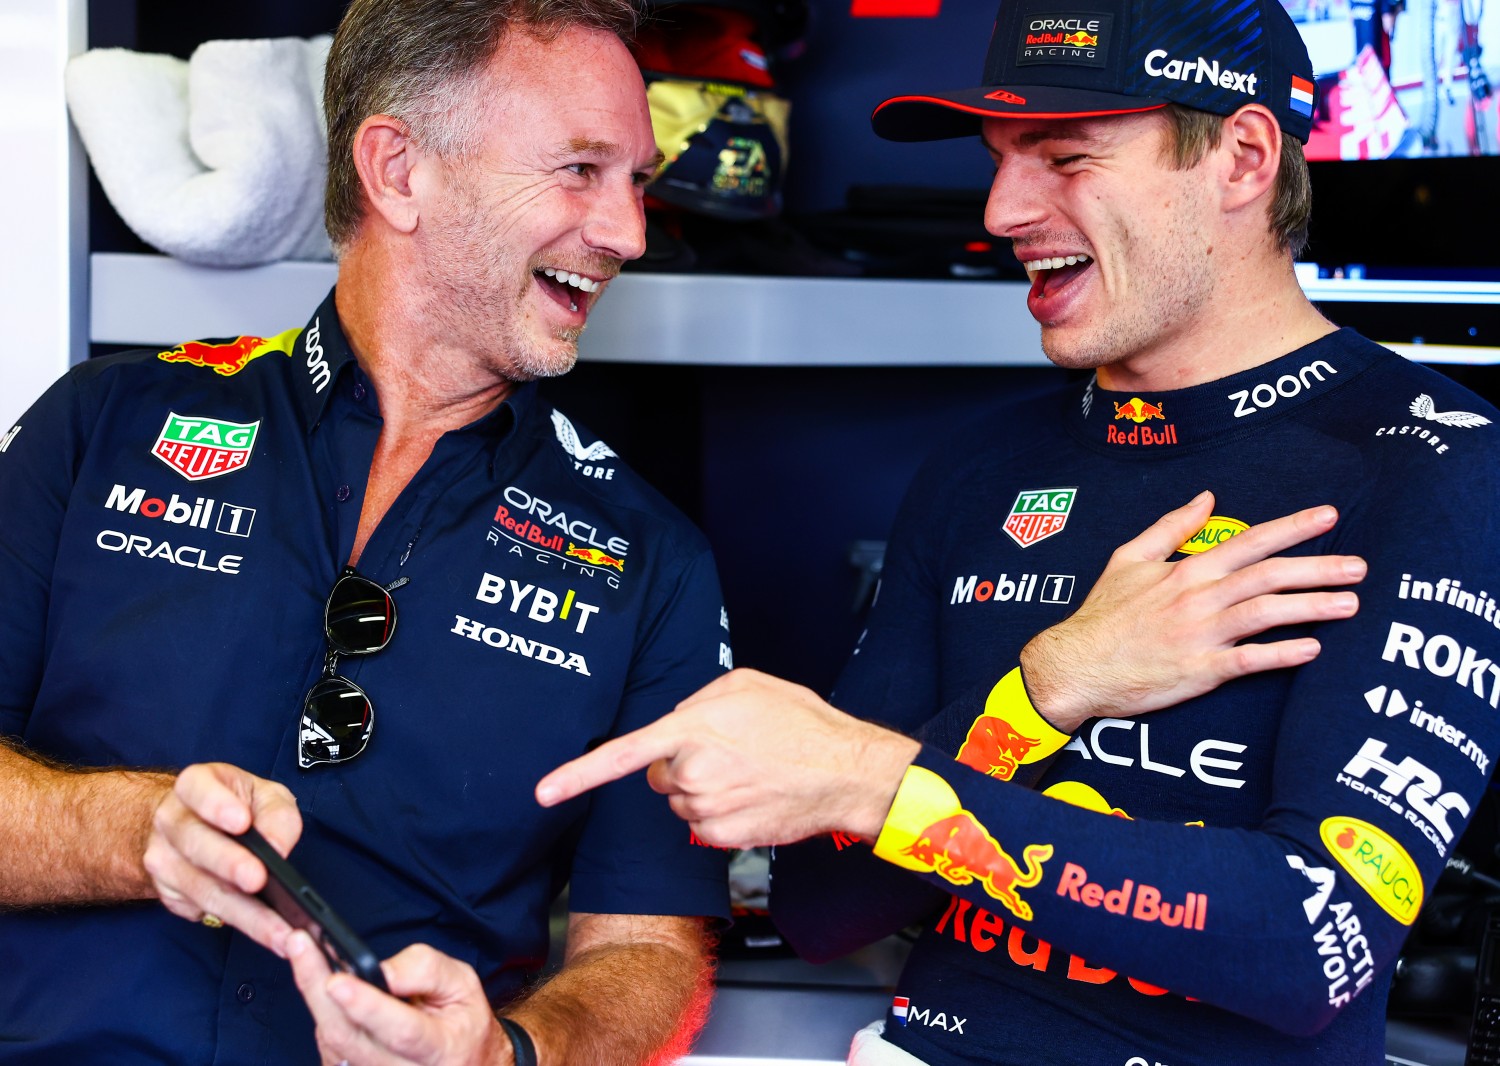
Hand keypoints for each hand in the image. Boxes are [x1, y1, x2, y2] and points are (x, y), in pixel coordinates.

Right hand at [143, 762, 301, 953]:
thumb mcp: (264, 794)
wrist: (189, 824)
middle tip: (258, 880)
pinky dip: (239, 925)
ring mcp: (163, 860)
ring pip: (203, 889)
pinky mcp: (169, 894)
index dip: (218, 805)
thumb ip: (276, 814)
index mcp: (194, 785)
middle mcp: (170, 821)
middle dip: (229, 865)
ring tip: (278, 930)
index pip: (198, 790)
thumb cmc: (235, 806)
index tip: (241, 822)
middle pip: (197, 845)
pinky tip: (268, 934)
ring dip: (243, 913)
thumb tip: (278, 847)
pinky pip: (202, 911)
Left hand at [287, 933, 509, 1065]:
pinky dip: (320, 1011)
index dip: (368, 1007)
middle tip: (300, 946)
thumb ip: (425, 970)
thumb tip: (380, 970)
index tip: (338, 981)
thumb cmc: (461, 1021)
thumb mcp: (462, 983)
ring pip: (331, 1041)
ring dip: (313, 995)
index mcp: (440, 1048)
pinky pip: (327, 1047)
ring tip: (306, 953)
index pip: (401, 1030)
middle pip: (348, 1037)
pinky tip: (321, 986)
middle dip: (317, 988)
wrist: (463, 1064)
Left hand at [536, 669, 920, 846]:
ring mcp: (706, 809)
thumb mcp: (747, 684)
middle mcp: (692, 772)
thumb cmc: (802, 724)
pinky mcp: (722, 837)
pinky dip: (723, 813)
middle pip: (661, 775)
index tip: (544, 792)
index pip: (623, 755)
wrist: (845, 772)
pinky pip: (703, 824)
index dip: (578, 775)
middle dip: (683, 764)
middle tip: (731, 752)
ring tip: (751, 771)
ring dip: (706, 788)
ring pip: (682, 800)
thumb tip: (679, 720)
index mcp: (692, 730)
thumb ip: (699, 698)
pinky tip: (755, 796)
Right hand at [1020, 491, 1364, 731]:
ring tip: (1350, 604)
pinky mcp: (1198, 671)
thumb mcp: (1128, 558)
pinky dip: (1280, 654)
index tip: (1329, 516)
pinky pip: (1247, 660)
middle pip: (1269, 576)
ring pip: (1266, 613)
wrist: (1075, 664)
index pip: (1250, 541)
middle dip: (1320, 568)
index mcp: (1187, 570)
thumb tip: (1206, 498)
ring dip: (1311, 607)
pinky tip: (1311, 649)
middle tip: (1361, 566)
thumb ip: (1171, 527)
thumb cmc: (1102, 615)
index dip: (1293, 527)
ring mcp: (1200, 635)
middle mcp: (1199, 598)